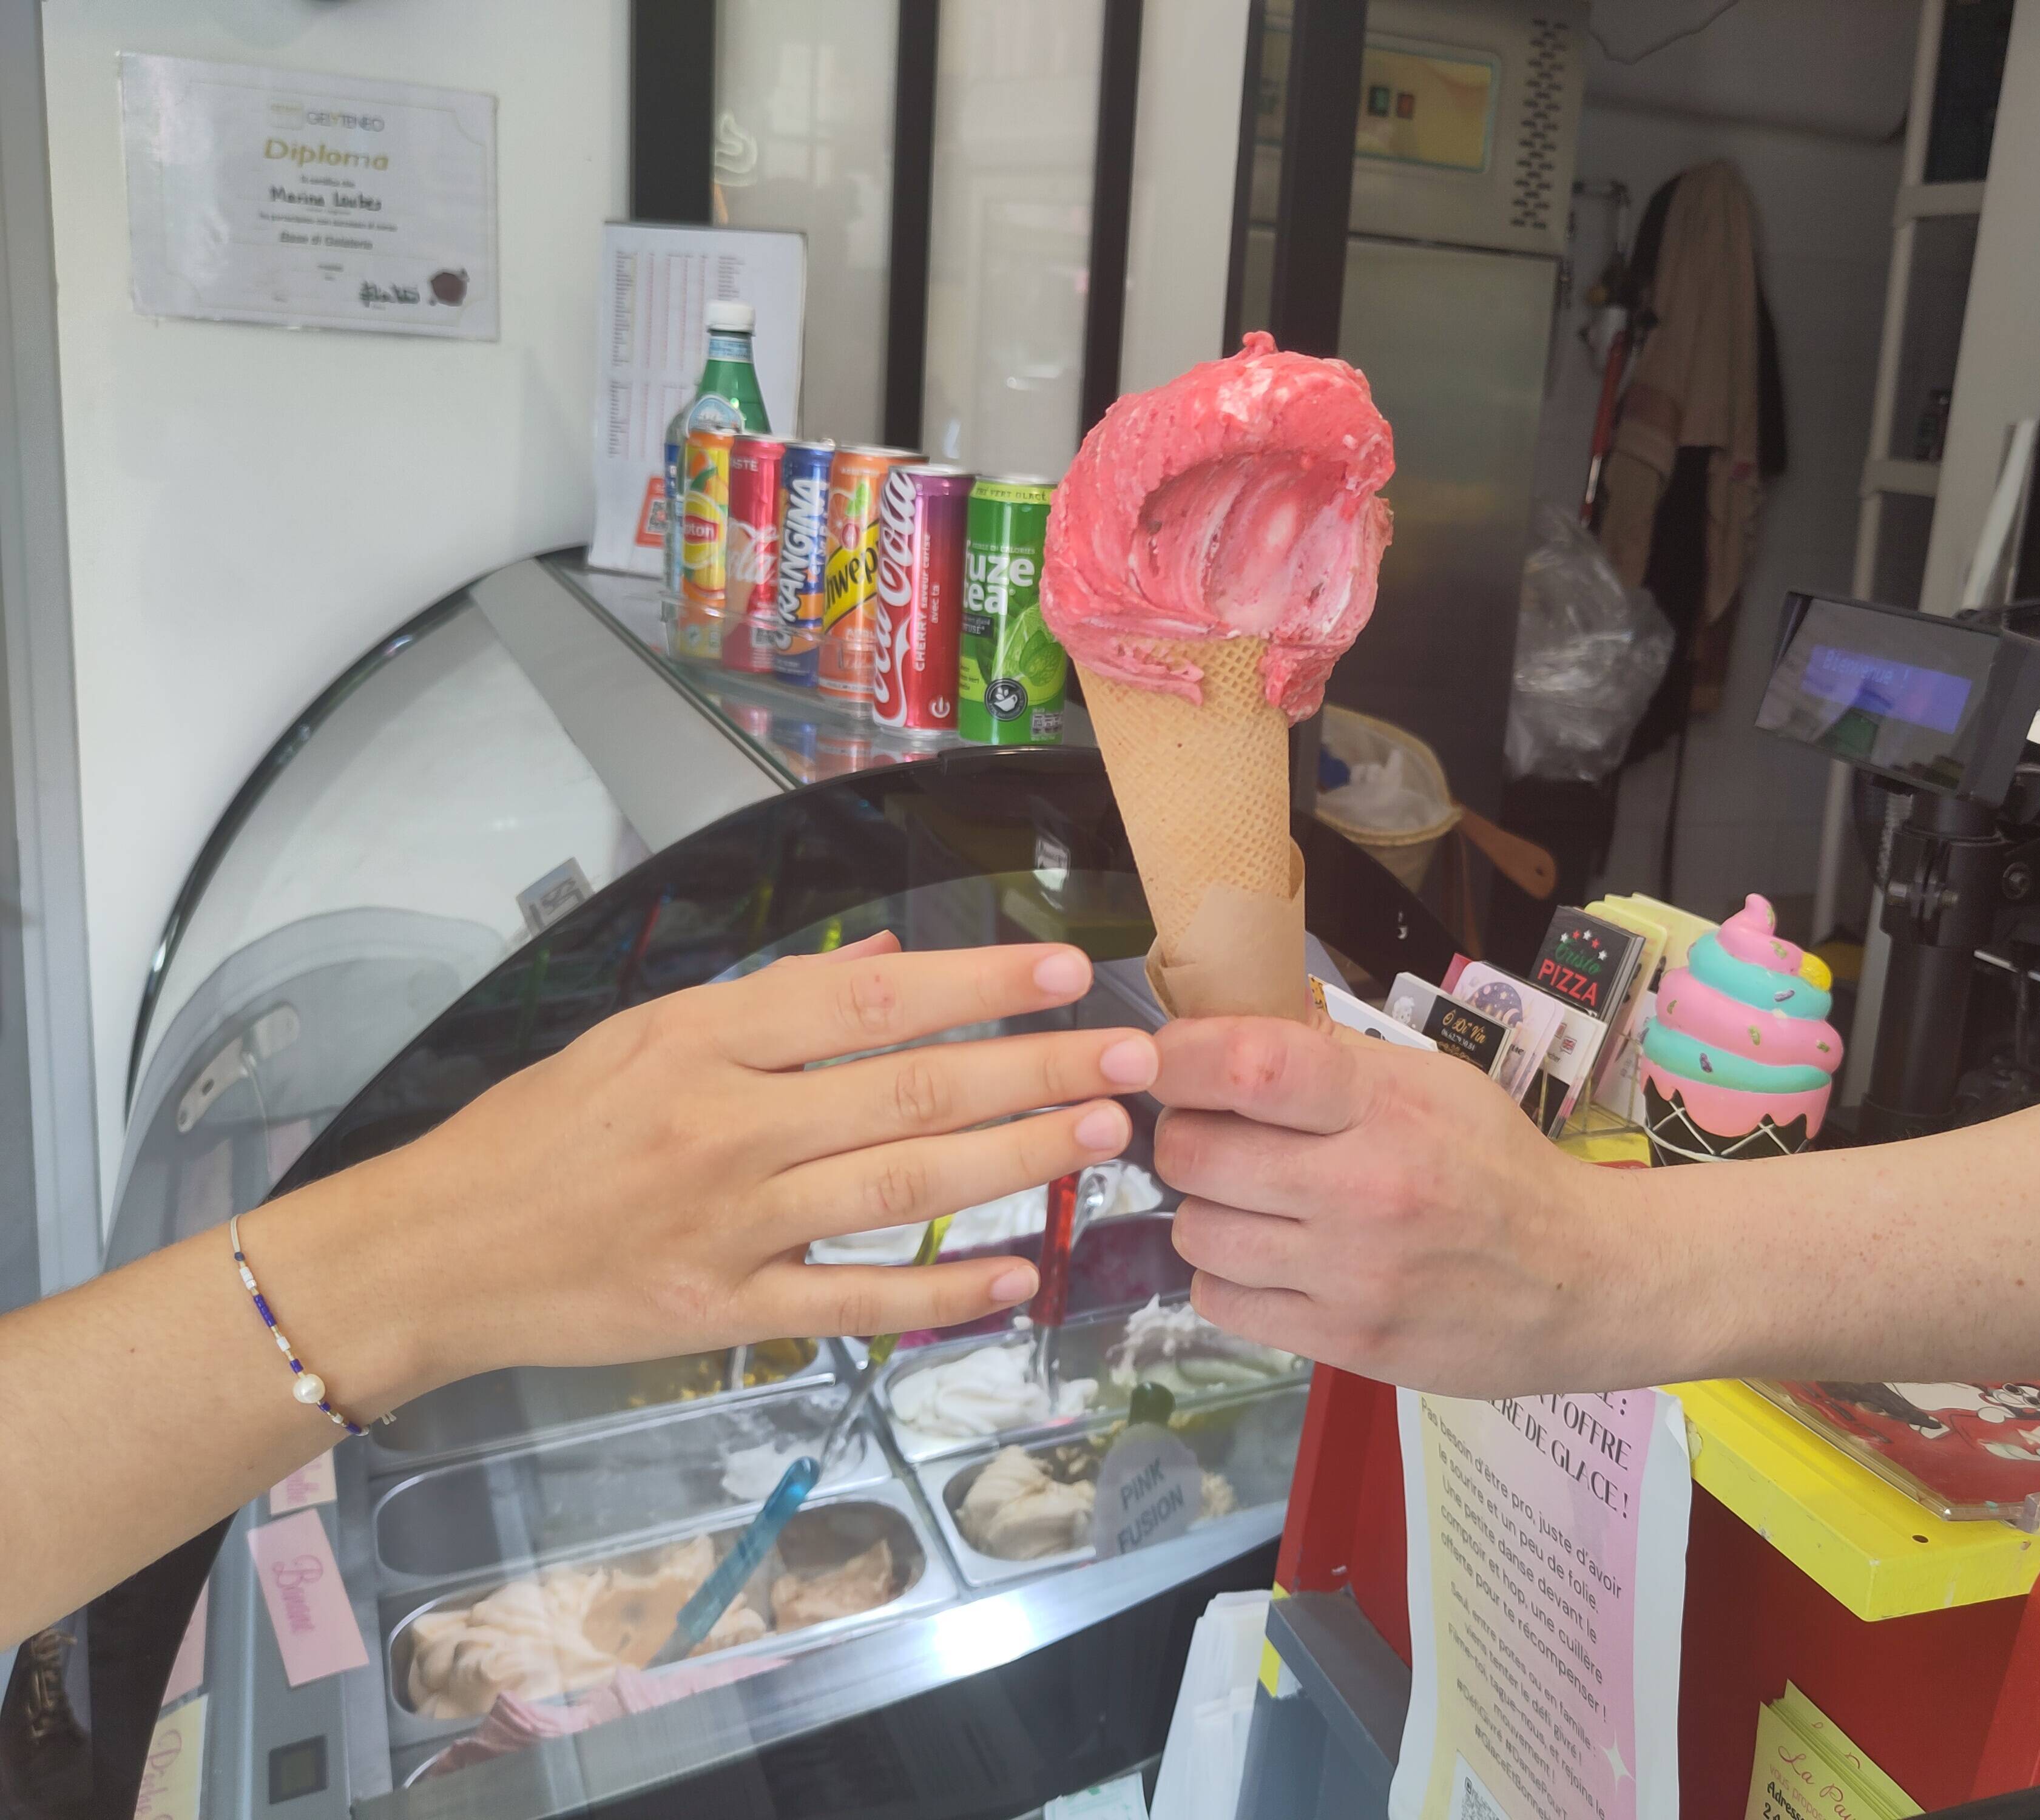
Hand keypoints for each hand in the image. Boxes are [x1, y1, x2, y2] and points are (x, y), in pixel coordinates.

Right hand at [253, 933, 1159, 1409]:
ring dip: (1015, 1163)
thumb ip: (770, 1001)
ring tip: (1104, 1137)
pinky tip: (1021, 1274)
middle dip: (1035, 1071)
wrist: (436, 1252)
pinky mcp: (725, 1313)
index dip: (979, 985)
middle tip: (1134, 1058)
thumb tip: (894, 961)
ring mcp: (729, 1226)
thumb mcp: (641, 1033)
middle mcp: (725, 1126)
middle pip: (909, 1091)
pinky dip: (941, 1293)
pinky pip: (855, 1303)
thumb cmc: (540, 1131)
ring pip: (900, 1188)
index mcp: (703, 1040)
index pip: (870, 999)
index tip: (1068, 973)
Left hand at [1152, 1017, 1641, 1397]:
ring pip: (1195, 1230)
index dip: (1179, 1056)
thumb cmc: (1497, 1168)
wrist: (1581, 1281)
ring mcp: (1351, 1274)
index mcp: (1387, 1107)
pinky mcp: (1345, 1341)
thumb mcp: (1435, 1084)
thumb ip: (1332, 1057)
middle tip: (1216, 1135)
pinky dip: (1226, 1276)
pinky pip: (1220, 1301)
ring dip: (1205, 1209)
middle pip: (1195, 1151)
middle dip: (1186, 1134)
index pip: (1249, 1064)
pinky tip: (1266, 1259)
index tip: (1163, 1059)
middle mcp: (1363, 1189)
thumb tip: (1226, 1023)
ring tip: (1249, 1201)